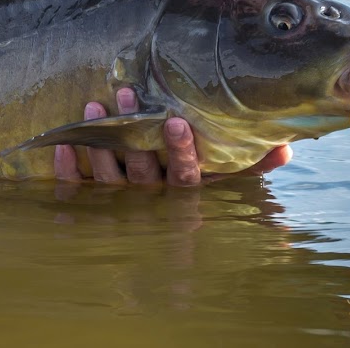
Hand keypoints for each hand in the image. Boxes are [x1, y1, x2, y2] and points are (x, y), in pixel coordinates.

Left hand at [53, 87, 291, 185]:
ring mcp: (117, 204)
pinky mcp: (89, 202)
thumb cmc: (192, 194)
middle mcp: (150, 201)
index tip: (176, 120)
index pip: (185, 179)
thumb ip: (253, 165)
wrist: (152, 257)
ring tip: (94, 105)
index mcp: (182, 196)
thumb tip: (286, 146)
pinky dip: (67, 168)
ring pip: (108, 178)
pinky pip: (75, 188)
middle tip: (127, 92)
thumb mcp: (225, 182)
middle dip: (135, 136)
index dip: (181, 153)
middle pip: (141, 174)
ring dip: (99, 143)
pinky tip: (62, 143)